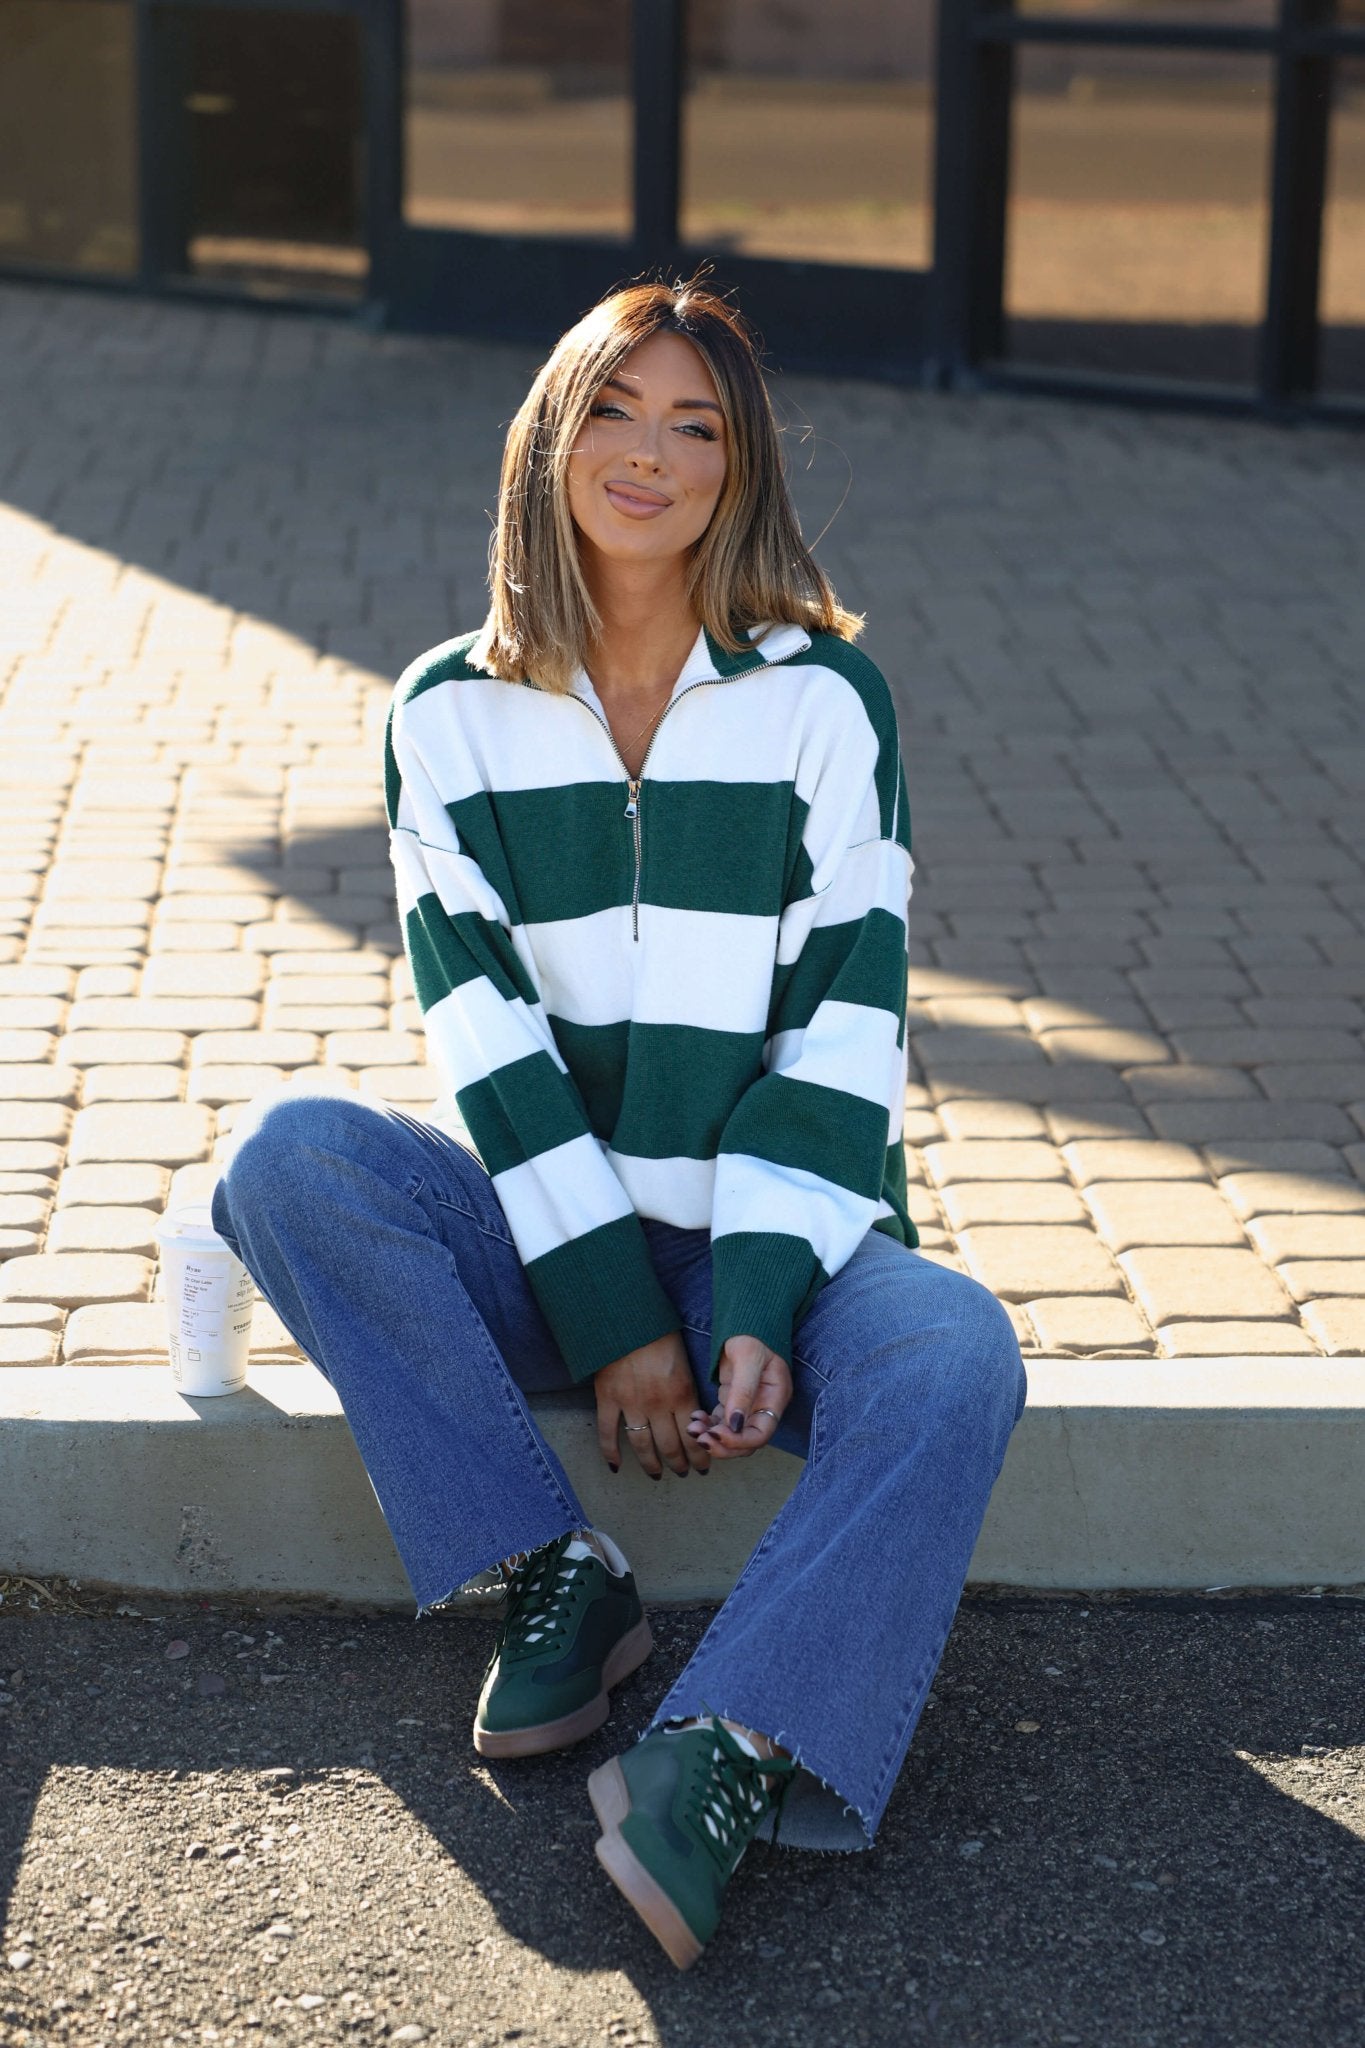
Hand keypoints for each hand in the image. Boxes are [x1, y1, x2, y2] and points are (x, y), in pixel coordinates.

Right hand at [594, 1332, 708, 1478]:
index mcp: (682, 1394)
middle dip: (679, 1464)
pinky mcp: (608, 1399)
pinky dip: (611, 1453)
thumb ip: (689, 1391)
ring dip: (651, 1464)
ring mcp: (630, 1404)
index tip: (703, 1466)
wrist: (627, 1317)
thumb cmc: (660, 1335)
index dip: (700, 1456)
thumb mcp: (685, 1362)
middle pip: (670, 1446)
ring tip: (657, 1474)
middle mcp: (658, 1404)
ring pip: (642, 1446)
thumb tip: (696, 1418)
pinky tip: (616, 1466)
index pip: (694, 1437)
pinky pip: (608, 1433)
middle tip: (683, 1472)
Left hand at [686, 1336, 791, 1461]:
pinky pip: (721, 1423)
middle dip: (723, 1444)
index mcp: (774, 1399)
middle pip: (746, 1442)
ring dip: (712, 1437)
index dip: (739, 1441)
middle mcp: (764, 1407)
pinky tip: (695, 1418)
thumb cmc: (752, 1336)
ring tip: (692, 1429)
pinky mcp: (733, 1402)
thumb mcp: (748, 1358)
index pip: (760, 1434)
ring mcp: (748, 1406)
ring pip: (732, 1435)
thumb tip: (736, 1424)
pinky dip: (708, 1425)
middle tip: (700, 1439)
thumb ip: (743, 1391)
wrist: (745, 1322)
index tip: (716, 1435)